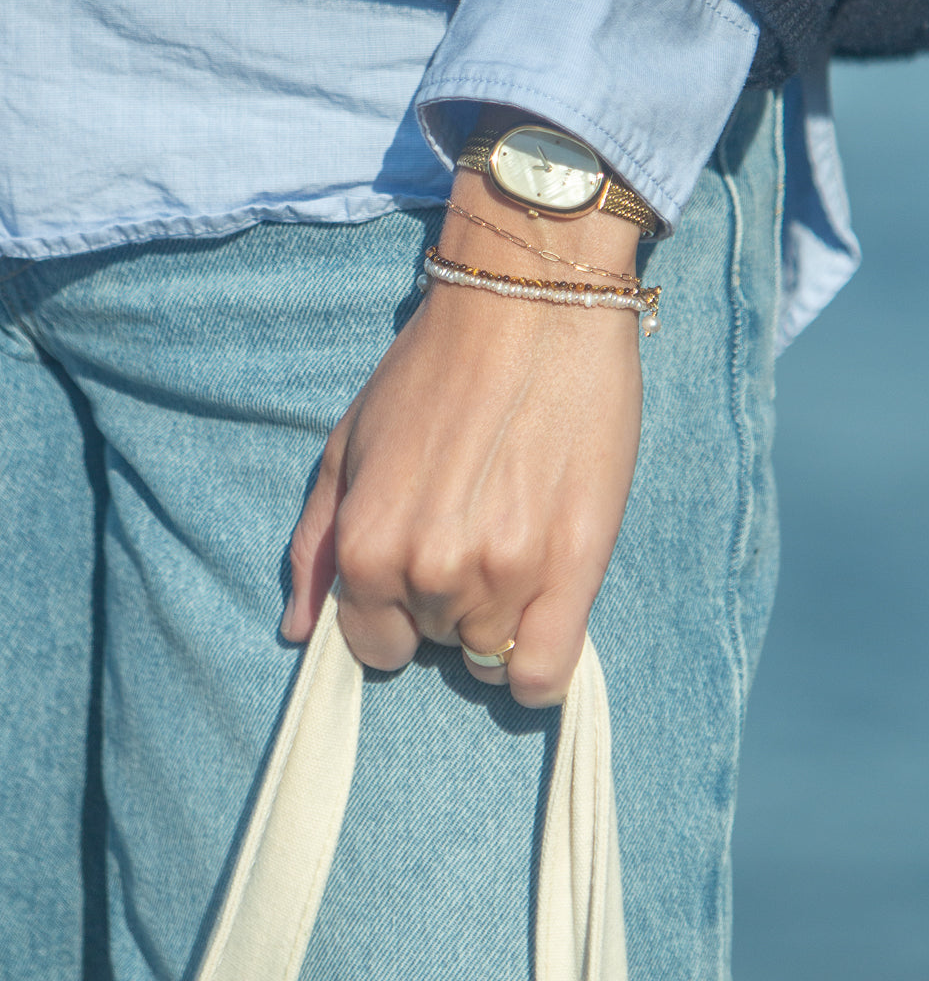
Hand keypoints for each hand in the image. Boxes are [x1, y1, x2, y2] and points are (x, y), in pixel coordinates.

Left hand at [281, 169, 643, 707]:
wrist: (531, 307)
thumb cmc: (436, 368)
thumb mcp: (348, 443)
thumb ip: (315, 543)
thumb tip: (296, 628)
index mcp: (368, 545)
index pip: (373, 647)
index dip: (398, 612)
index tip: (424, 564)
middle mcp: (430, 571)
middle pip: (440, 644)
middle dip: (451, 600)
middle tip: (478, 524)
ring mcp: (505, 575)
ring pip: (493, 653)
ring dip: (502, 612)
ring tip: (517, 536)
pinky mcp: (576, 569)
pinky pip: (544, 677)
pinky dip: (540, 662)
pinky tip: (546, 608)